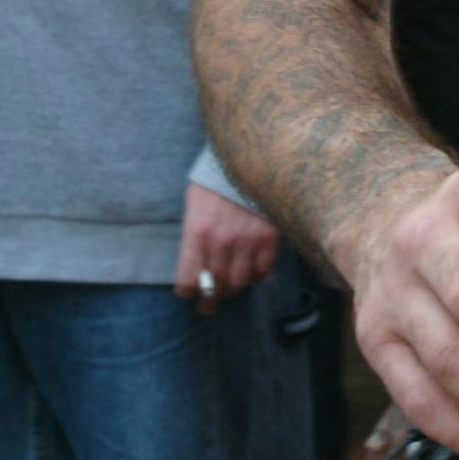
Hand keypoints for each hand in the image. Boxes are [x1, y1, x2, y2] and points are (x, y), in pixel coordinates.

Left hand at [176, 184, 277, 313]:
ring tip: (232, 288)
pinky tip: (253, 272)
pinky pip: (263, 270)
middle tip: (209, 305)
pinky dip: (258, 276)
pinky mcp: (270, 237)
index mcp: (197, 233)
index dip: (188, 292)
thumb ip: (194, 233)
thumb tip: (197, 261)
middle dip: (210, 300)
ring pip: (239, 283)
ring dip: (234, 288)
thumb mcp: (194, 203)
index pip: (188, 281)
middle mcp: (221, 242)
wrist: (250, 154)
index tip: (190, 293)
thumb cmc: (217, 177)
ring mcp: (247, 241)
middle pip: (213, 287)